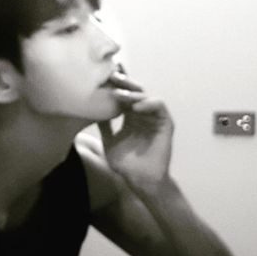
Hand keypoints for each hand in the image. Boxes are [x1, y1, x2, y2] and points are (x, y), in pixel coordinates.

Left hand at [98, 71, 173, 188]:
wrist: (141, 180)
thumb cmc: (126, 165)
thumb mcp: (109, 143)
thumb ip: (103, 127)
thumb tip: (91, 112)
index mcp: (130, 117)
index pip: (123, 96)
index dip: (114, 87)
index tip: (101, 78)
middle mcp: (143, 114)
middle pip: (134, 92)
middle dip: (123, 83)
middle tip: (111, 75)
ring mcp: (154, 117)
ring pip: (145, 96)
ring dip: (133, 93)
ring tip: (119, 94)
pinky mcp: (166, 123)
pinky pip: (159, 106)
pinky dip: (148, 103)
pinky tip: (136, 106)